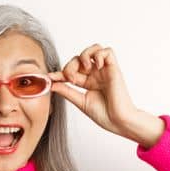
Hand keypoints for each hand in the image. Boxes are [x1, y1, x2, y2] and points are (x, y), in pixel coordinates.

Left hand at [48, 44, 163, 147]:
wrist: (119, 121)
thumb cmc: (105, 115)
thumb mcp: (81, 102)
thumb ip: (67, 91)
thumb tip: (52, 84)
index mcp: (88, 82)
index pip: (71, 71)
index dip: (60, 73)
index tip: (50, 77)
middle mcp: (96, 74)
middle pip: (79, 58)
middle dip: (70, 65)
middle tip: (71, 78)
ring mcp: (105, 71)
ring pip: (94, 49)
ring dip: (85, 55)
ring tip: (84, 68)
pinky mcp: (114, 68)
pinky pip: (107, 51)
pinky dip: (99, 55)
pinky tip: (97, 67)